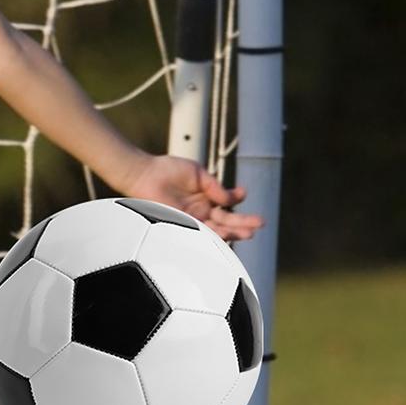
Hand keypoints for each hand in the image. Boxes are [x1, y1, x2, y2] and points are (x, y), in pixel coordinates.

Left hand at [118, 153, 264, 242]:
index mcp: (205, 198)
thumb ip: (215, 187)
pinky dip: (214, 234)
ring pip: (216, 229)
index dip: (237, 200)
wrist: (146, 174)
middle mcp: (200, 211)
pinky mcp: (181, 224)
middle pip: (225, 220)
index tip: (243, 193)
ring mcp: (191, 219)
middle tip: (259, 224)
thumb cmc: (168, 170)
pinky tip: (227, 233)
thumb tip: (232, 198)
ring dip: (233, 232)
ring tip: (249, 233)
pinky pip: (201, 232)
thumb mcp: (198, 174)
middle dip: (243, 223)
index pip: (226, 204)